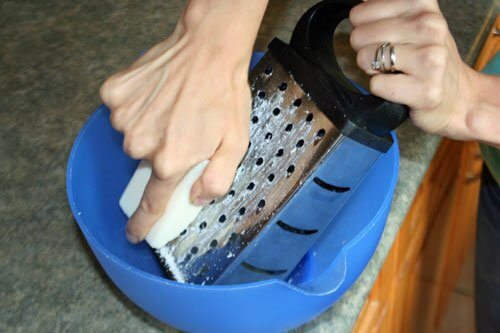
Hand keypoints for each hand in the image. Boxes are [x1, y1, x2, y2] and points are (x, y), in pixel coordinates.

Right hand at [100, 0, 266, 242]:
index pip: (151, 203)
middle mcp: (142, 144)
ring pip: (133, 136)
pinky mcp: (115, 95)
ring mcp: (125, 118)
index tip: (134, 234)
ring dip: (150, 127)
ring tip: (173, 107)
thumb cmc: (225, 95)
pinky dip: (136, 107)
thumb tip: (197, 198)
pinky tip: (157, 94)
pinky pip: (122, 111)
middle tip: (182, 129)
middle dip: (162, 152)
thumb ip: (217, 179)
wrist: (208, 48)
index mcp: (170, 161)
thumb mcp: (236, 144)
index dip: (142, 223)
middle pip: (147, 162)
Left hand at [349, 0, 482, 139]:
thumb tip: (359, 5)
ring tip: (393, 72)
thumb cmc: (428, 59)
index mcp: (423, 4)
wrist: (458, 96)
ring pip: (366, 58)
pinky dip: (380, 89)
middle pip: (359, 36)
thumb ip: (385, 10)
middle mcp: (430, 27)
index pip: (359, 14)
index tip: (382, 39)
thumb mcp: (411, 23)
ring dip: (372, 70)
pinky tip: (399, 87)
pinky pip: (376, 85)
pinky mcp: (426, 89)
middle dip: (365, 51)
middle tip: (386, 60)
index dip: (363, 31)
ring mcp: (430, 58)